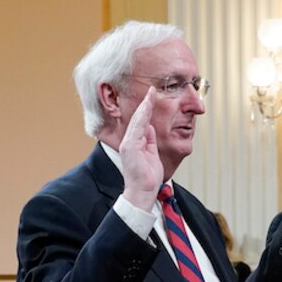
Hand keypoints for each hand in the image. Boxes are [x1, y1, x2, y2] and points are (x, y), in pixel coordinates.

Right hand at [119, 88, 163, 210]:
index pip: (141, 122)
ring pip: (138, 120)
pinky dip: (143, 116)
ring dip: (145, 106)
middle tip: (152, 90)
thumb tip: (151, 128)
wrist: (142, 191)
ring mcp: (129, 144)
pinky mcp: (130, 146)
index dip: (147, 109)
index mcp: (134, 143)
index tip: (152, 97)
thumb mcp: (152, 155)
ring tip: (151, 94)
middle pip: (138, 118)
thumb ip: (150, 141)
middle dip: (145, 103)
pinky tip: (147, 106)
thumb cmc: (148, 178)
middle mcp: (130, 141)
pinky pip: (138, 127)